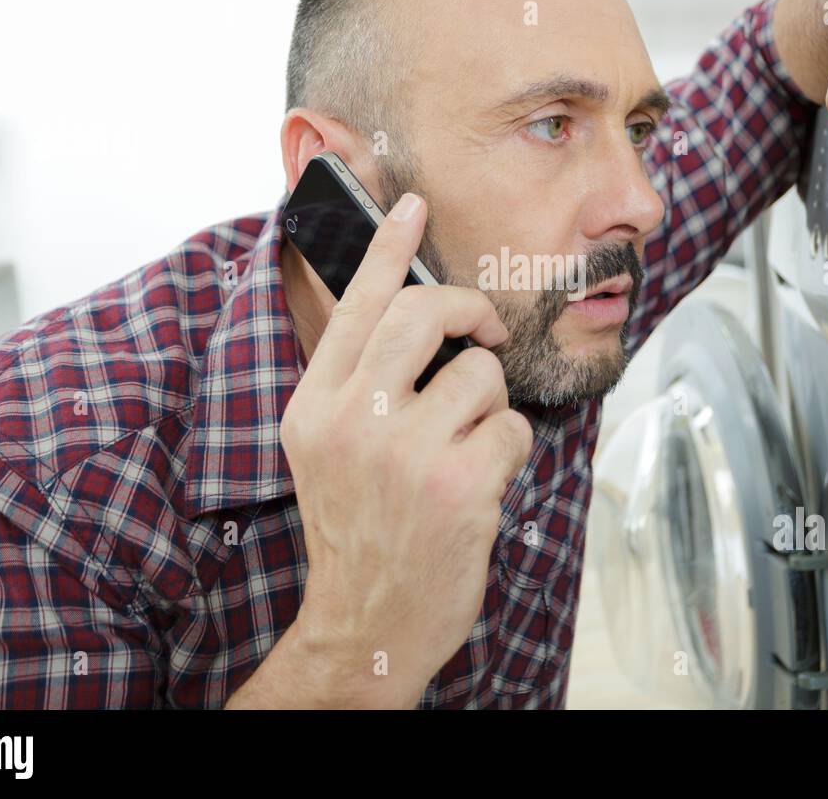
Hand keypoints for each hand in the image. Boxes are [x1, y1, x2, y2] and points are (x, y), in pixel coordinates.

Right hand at [278, 192, 532, 706]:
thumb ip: (355, 382)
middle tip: (477, 330)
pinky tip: (482, 481)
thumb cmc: (358, 526)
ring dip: (488, 404)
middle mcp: (354, 421)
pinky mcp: (461, 485)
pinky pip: (512, 425)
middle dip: (464, 309)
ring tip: (466, 445)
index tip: (413, 206)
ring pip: (480, 372)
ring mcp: (408, 453)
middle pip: (423, 312)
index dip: (387, 248)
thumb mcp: (326, 448)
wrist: (368, 621)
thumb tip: (404, 310)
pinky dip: (508, 448)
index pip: (354, 306)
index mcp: (315, 406)